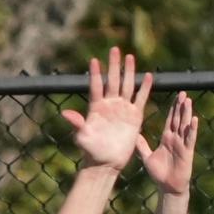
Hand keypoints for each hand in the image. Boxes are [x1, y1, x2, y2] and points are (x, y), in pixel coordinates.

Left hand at [62, 47, 150, 174]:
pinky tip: (148, 76)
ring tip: (130, 56)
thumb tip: (64, 113)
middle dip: (113, 66)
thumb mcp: (83, 137)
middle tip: (115, 49)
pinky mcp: (134, 116)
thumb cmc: (91, 151)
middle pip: (112, 81)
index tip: (93, 61)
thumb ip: (77, 124)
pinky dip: (144, 88)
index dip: (95, 74)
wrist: (106, 163)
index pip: (96, 87)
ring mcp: (123, 109)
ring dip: (128, 72)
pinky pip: (140, 99)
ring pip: (126, 86)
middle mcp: (110, 105)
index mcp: (96, 108)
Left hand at [138, 90, 197, 196]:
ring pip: (185, 126)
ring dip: (187, 113)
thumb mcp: (147, 158)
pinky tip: (194, 119)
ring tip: (188, 100)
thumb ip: (141, 146)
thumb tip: (133, 135)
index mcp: (166, 138)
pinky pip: (190, 139)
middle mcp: (175, 139)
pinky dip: (192, 129)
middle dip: (180, 106)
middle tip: (182, 92)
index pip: (170, 120)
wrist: (167, 188)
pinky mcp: (187, 152)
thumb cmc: (158, 174)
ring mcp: (182, 145)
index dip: (172, 108)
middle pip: (178, 119)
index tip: (175, 96)